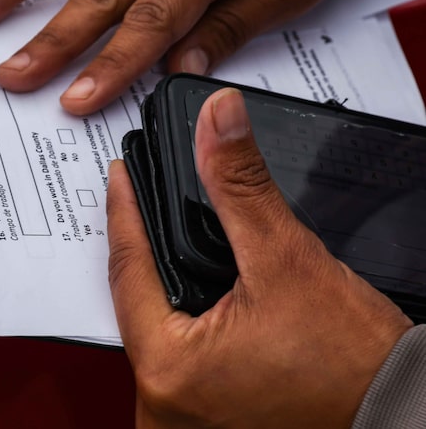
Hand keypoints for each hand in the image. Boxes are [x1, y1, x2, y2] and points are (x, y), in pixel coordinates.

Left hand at [106, 88, 411, 426]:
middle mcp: (161, 403)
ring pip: (152, 323)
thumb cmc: (354, 367)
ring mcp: (179, 413)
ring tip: (155, 228)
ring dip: (158, 277)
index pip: (127, 268)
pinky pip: (173, 347)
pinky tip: (184, 277)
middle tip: (133, 194)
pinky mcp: (201, 412)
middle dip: (137, 243)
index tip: (120, 174)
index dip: (123, 211)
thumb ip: (242, 185)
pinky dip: (177, 309)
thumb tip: (217, 119)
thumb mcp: (286, 260)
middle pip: (134, 298)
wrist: (398, 412)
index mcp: (167, 370)